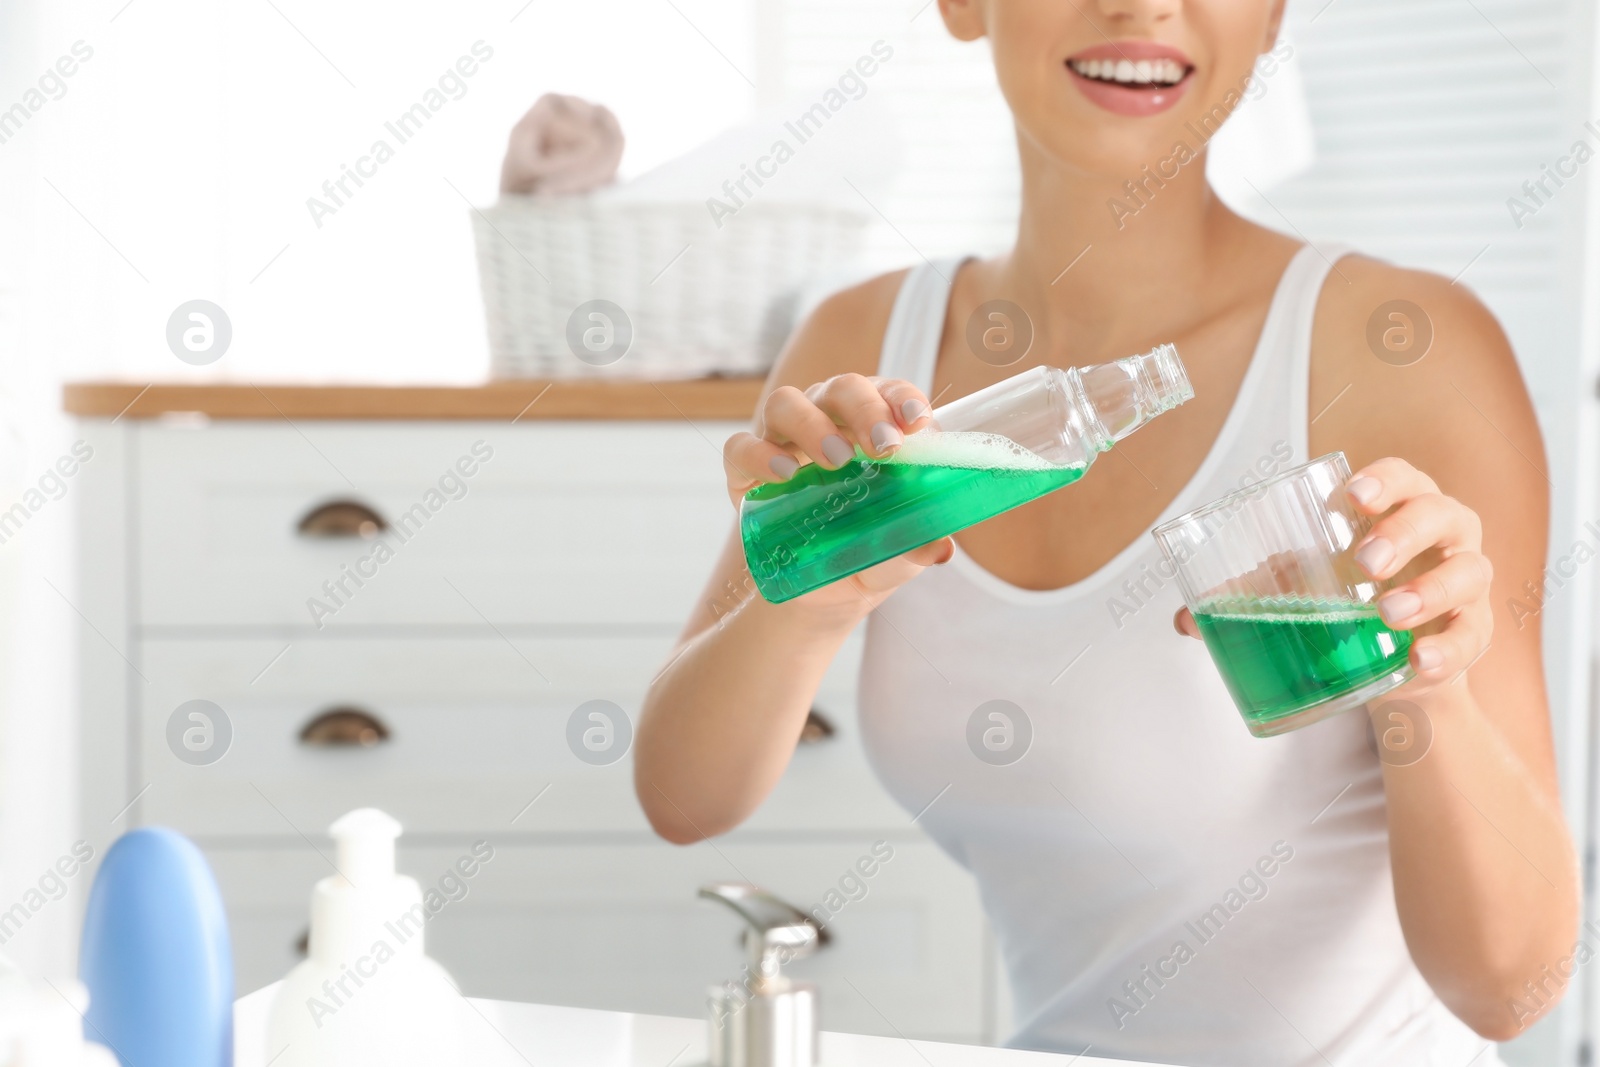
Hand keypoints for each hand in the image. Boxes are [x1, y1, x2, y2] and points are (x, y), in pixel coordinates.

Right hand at [722, 373, 953, 609]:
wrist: (822, 591)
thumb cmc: (867, 551)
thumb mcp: (898, 553)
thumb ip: (917, 544)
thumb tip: (940, 549)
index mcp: (873, 424)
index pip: (889, 391)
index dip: (903, 398)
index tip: (917, 422)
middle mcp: (827, 419)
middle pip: (841, 388)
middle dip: (865, 410)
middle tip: (884, 447)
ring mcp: (782, 440)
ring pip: (787, 403)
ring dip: (813, 425)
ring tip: (835, 460)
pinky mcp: (745, 469)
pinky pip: (741, 447)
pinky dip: (760, 455)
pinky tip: (782, 475)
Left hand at [1174, 457, 1493, 689]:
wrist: (1391, 668)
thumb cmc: (1345, 603)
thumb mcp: (1299, 590)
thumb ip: (1249, 596)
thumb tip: (1185, 619)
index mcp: (1398, 510)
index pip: (1404, 477)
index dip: (1384, 480)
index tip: (1353, 495)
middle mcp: (1443, 536)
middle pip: (1440, 514)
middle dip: (1404, 533)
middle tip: (1366, 561)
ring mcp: (1465, 582)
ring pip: (1467, 571)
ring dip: (1429, 590)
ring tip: (1388, 613)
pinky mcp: (1473, 632)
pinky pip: (1473, 635)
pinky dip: (1449, 647)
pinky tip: (1420, 660)